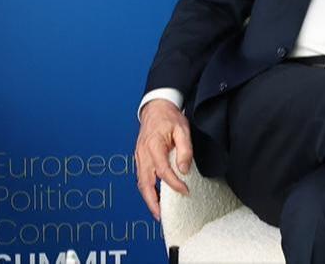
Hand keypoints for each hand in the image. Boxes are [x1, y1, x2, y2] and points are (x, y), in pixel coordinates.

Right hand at [135, 100, 192, 219]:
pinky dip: (147, 190)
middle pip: (145, 183)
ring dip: (148, 198)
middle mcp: (143, 153)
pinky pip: (141, 177)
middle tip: (162, 216)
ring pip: (141, 182)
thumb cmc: (169, 118)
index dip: (174, 184)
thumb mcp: (182, 129)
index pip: (163, 171)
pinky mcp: (140, 158)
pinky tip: (155, 197)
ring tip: (158, 212)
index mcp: (153, 145)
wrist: (155, 107)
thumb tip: (184, 169)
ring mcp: (139, 156)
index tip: (185, 191)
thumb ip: (184, 149)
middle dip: (152, 202)